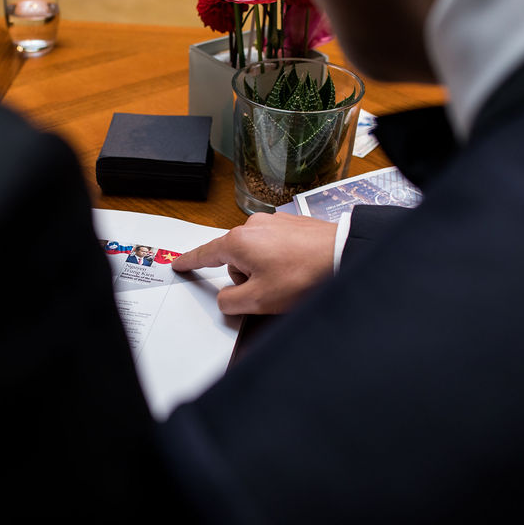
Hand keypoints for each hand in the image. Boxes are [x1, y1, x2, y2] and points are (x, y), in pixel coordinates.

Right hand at [173, 212, 337, 314]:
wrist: (344, 256)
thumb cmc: (304, 276)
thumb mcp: (258, 300)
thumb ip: (230, 302)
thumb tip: (226, 298)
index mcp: (238, 242)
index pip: (205, 254)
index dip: (190, 262)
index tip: (179, 264)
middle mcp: (253, 226)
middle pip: (235, 260)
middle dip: (246, 279)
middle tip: (270, 290)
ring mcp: (274, 223)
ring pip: (256, 255)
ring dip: (265, 271)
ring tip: (290, 280)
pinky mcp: (292, 225)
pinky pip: (275, 248)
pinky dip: (281, 262)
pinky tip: (298, 270)